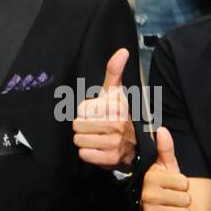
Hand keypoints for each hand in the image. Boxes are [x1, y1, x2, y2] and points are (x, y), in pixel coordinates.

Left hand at [72, 48, 135, 168]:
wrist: (133, 144)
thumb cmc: (118, 114)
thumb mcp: (115, 92)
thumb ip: (114, 71)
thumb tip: (123, 51)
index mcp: (116, 107)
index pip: (80, 110)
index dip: (85, 112)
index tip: (97, 114)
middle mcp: (116, 124)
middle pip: (77, 125)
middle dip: (83, 126)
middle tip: (96, 127)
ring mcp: (114, 143)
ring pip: (79, 140)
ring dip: (84, 140)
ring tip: (97, 137)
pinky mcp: (110, 159)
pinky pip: (84, 154)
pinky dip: (88, 153)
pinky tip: (98, 148)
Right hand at [141, 127, 190, 210]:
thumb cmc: (165, 190)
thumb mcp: (167, 168)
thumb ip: (166, 149)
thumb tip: (162, 129)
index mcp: (150, 177)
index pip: (184, 182)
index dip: (182, 185)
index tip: (171, 186)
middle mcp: (146, 194)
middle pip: (185, 198)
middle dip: (183, 200)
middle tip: (171, 200)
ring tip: (170, 210)